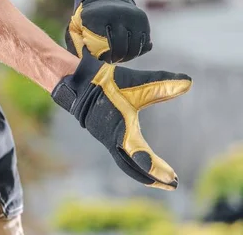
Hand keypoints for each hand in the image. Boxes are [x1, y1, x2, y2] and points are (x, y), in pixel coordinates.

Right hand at [51, 49, 191, 189]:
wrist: (79, 83)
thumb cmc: (108, 83)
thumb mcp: (137, 82)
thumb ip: (162, 84)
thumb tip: (188, 82)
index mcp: (120, 130)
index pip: (139, 155)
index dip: (155, 168)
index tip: (172, 178)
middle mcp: (112, 140)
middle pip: (132, 168)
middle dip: (153, 179)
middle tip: (173, 185)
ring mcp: (108, 140)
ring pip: (126, 165)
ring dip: (143, 174)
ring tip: (162, 181)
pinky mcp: (106, 137)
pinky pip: (121, 158)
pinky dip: (134, 165)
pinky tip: (144, 164)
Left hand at [66, 0, 151, 62]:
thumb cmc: (88, 17)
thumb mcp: (77, 26)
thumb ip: (78, 43)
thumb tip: (84, 62)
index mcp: (98, 18)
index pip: (104, 46)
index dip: (104, 57)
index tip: (101, 60)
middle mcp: (117, 16)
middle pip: (121, 48)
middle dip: (116, 58)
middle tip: (111, 61)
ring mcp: (132, 17)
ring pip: (134, 47)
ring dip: (128, 56)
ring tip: (119, 58)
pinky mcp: (143, 20)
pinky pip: (143, 42)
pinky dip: (137, 50)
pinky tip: (128, 52)